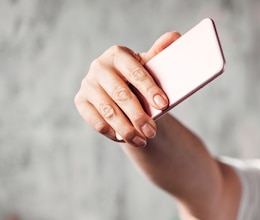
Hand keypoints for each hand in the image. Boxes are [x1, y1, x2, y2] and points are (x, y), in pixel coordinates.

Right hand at [74, 31, 180, 146]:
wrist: (123, 93)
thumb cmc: (140, 79)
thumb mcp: (151, 67)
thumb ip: (161, 53)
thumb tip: (175, 36)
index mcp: (118, 54)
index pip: (135, 72)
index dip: (150, 89)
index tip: (164, 104)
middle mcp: (99, 67)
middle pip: (121, 95)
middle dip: (139, 115)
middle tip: (153, 131)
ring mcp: (88, 84)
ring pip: (109, 111)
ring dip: (127, 129)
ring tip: (143, 140)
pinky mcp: (81, 101)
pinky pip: (96, 121)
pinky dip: (113, 132)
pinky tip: (126, 139)